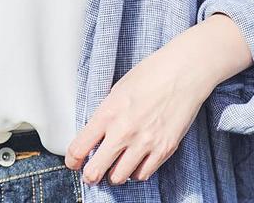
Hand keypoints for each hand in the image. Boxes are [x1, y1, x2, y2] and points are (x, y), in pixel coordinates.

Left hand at [64, 43, 211, 185]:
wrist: (181, 75)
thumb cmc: (149, 76)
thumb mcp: (117, 91)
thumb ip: (106, 114)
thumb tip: (97, 135)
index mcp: (108, 113)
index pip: (81, 146)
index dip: (73, 159)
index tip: (73, 162)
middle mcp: (123, 132)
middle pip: (97, 169)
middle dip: (90, 175)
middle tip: (90, 174)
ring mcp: (144, 144)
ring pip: (120, 177)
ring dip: (114, 175)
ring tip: (114, 167)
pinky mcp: (164, 150)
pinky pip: (143, 174)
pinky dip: (135, 173)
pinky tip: (134, 163)